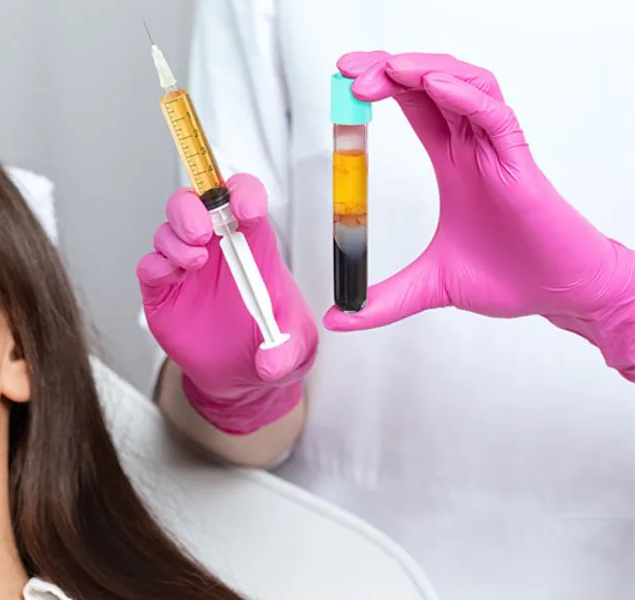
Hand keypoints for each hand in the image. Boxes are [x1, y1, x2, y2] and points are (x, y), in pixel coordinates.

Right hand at [137, 174, 318, 433]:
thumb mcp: (295, 350)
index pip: (244, 198)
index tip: (247, 209)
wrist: (241, 375)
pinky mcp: (164, 291)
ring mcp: (188, 267)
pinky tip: (173, 277)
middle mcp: (217, 248)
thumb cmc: (271, 344)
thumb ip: (287, 353)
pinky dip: (157, 265)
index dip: (243, 194)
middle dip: (194, 208)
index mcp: (253, 245)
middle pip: (196, 203)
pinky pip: (151, 266)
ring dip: (177, 239)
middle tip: (202, 233)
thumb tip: (271, 361)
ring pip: (169, 230)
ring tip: (194, 262)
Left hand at [324, 51, 634, 378]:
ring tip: (388, 69)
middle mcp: (474, 148)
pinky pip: (495, 116)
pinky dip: (466, 96)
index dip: (383, 85)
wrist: (559, 296)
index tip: (344, 80)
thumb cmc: (511, 277)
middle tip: (350, 70)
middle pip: (433, 84)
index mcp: (453, 162)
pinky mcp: (520, 164)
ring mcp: (497, 151)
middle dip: (390, 69)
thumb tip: (336, 318)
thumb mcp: (428, 288)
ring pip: (465, 86)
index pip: (416, 106)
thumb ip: (382, 300)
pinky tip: (436, 86)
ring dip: (425, 71)